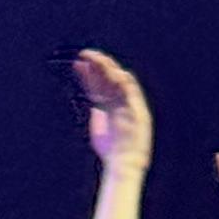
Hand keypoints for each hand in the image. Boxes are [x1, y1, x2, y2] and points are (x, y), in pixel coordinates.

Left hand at [76, 50, 151, 172]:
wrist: (122, 165)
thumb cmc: (110, 150)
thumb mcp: (98, 125)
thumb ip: (96, 109)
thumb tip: (91, 92)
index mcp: (109, 105)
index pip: (99, 84)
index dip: (89, 74)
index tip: (78, 63)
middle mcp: (120, 103)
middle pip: (109, 80)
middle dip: (99, 66)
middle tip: (87, 54)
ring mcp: (130, 107)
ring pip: (121, 83)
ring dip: (111, 70)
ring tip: (99, 60)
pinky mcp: (140, 113)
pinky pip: (134, 95)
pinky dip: (126, 83)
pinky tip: (117, 73)